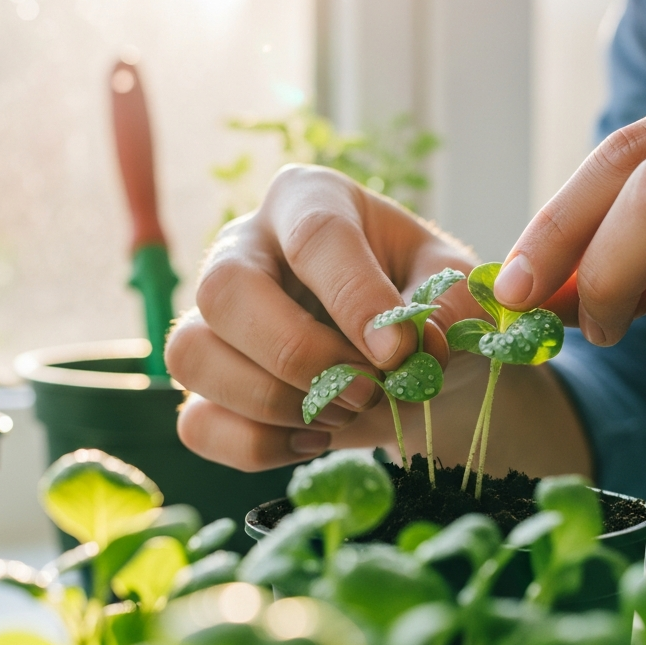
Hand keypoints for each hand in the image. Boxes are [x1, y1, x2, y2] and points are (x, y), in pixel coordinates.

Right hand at [165, 164, 481, 469]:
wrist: (403, 357)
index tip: (399, 352)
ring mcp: (211, 315)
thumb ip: (450, 301)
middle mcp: (243, 247)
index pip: (316, 236)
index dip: (356, 298)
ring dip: (275, 403)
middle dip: (299, 355)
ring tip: (345, 414)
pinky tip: (313, 439)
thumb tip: (420, 341)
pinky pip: (197, 422)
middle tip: (369, 390)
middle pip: (225, 291)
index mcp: (309, 200)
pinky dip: (257, 445)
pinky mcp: (203, 381)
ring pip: (192, 355)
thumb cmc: (422, 301)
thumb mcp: (453, 284)